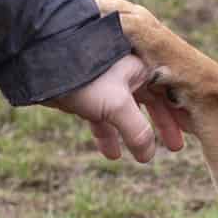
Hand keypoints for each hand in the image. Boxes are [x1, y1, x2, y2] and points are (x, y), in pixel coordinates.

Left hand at [46, 54, 185, 161]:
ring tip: (139, 157)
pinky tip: (111, 153)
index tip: (180, 140)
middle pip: (150, 102)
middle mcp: (125, 71)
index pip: (166, 94)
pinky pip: (102, 116)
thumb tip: (149, 155)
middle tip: (173, 148)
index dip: (175, 118)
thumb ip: (138, 131)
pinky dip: (107, 133)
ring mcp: (104, 81)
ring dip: (132, 135)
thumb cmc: (83, 76)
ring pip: (125, 112)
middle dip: (160, 127)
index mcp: (139, 67)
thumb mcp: (117, 105)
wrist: (36, 59)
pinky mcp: (84, 91)